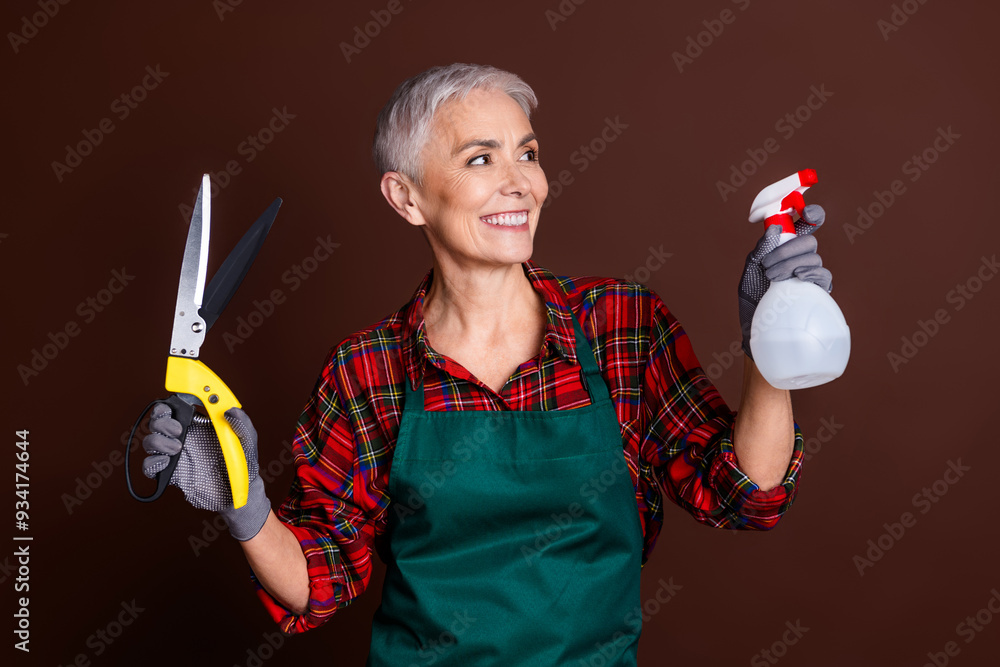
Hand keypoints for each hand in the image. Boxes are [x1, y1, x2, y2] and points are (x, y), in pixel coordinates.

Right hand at [142, 403, 269, 540]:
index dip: (171, 403)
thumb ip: (242, 423)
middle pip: (158, 421)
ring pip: (151, 441)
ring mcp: (176, 455)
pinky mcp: (171, 474)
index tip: (174, 402)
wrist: (239, 495)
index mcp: (200, 425)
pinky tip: (167, 462)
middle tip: (178, 429)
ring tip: (177, 448)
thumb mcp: (248, 441)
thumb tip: (229, 409)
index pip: (177, 407)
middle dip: (161, 420)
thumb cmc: (244, 465)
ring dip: (158, 440)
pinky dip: (152, 462)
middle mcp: (185, 437)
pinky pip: (149, 466)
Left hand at [738, 204, 833, 358]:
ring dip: (791, 263)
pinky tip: (799, 277)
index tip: (806, 214)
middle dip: (787, 249)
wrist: (756, 328)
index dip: (811, 214)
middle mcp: (800, 258)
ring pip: (814, 256)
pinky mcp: (817, 291)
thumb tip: (773, 228)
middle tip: (767, 265)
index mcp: (785, 248)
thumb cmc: (752, 298)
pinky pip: (823, 275)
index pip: (804, 225)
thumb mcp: (750, 272)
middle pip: (809, 240)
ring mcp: (810, 274)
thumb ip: (761, 250)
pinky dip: (811, 272)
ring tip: (773, 279)